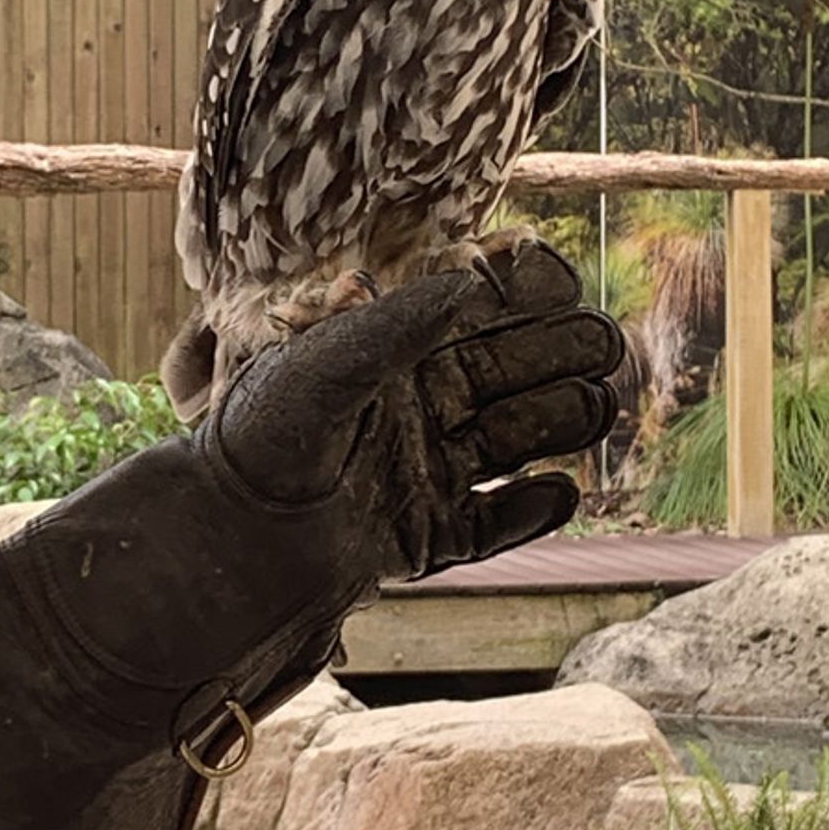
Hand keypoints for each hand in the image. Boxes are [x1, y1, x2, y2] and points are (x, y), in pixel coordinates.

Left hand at [211, 239, 628, 576]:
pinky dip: (531, 512)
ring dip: (560, 423)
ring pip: (516, 441)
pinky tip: (559, 494)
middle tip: (604, 348)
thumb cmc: (255, 440)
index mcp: (393, 354)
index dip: (526, 296)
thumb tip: (470, 284)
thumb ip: (391, 327)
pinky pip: (495, 523)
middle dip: (562, 356)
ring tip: (594, 408)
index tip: (564, 285)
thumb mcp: (316, 369)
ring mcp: (428, 472)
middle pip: (513, 373)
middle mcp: (418, 408)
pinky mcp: (430, 535)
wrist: (224, 544)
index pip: (478, 315)